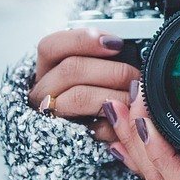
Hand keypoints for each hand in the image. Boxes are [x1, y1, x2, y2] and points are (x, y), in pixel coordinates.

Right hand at [27, 28, 138, 143]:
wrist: (88, 137)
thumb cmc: (96, 91)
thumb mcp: (95, 68)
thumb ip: (102, 55)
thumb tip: (122, 46)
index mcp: (47, 69)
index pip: (51, 47)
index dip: (83, 40)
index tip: (116, 43)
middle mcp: (43, 91)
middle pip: (71, 69)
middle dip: (112, 70)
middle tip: (136, 75)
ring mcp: (53, 116)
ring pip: (79, 96)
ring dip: (115, 94)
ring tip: (136, 96)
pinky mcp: (72, 139)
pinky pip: (94, 128)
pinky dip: (117, 122)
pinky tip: (129, 118)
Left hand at [102, 93, 179, 179]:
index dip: (160, 154)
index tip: (144, 122)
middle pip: (157, 174)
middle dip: (134, 137)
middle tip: (127, 100)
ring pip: (148, 170)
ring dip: (128, 138)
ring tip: (114, 109)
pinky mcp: (176, 172)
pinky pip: (147, 167)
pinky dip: (129, 151)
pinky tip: (113, 139)